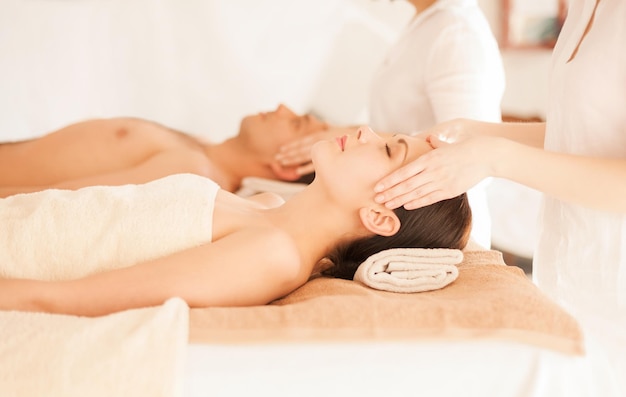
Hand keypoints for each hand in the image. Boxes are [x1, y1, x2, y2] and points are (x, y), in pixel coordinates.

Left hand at [274, 126, 356, 175]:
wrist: (369, 140)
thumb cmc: (354, 136)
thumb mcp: (340, 130)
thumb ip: (330, 127)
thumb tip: (326, 122)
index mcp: (322, 135)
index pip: (303, 141)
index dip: (291, 145)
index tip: (281, 150)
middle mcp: (321, 140)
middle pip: (300, 147)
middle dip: (287, 153)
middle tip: (276, 158)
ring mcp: (325, 149)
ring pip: (304, 154)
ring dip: (292, 159)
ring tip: (281, 163)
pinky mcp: (331, 158)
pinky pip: (315, 163)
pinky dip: (305, 167)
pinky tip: (296, 172)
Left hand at [374, 124, 495, 209]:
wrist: (486, 156)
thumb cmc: (465, 149)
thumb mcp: (446, 144)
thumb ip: (434, 143)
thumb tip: (427, 137)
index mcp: (429, 158)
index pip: (404, 172)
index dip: (390, 180)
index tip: (378, 186)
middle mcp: (433, 170)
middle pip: (406, 185)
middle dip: (390, 192)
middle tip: (376, 199)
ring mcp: (441, 181)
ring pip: (416, 194)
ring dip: (399, 200)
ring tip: (387, 204)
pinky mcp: (450, 191)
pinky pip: (430, 198)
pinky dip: (416, 203)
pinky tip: (406, 206)